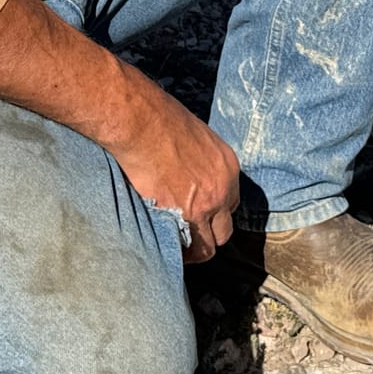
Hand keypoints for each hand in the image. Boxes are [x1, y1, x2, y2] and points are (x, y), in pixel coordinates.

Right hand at [105, 62, 240, 263]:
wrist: (142, 123)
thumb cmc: (161, 121)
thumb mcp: (197, 138)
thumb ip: (200, 162)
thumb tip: (189, 176)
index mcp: (228, 168)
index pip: (229, 204)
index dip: (213, 214)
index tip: (198, 218)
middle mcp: (222, 190)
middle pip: (223, 231)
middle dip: (206, 237)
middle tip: (187, 238)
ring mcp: (204, 206)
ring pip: (206, 248)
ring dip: (192, 251)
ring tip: (174, 251)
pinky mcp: (181, 216)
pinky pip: (184, 248)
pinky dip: (174, 252)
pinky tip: (161, 248)